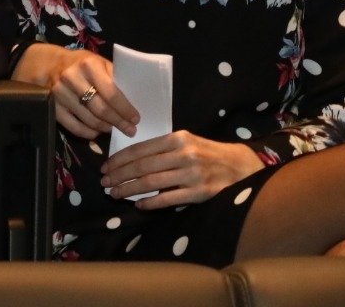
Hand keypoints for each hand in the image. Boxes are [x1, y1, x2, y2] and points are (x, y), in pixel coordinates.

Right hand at [14, 43, 139, 139]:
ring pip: (88, 119)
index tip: (136, 118)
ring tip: (114, 129)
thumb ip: (113, 77)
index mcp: (89, 65)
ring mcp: (60, 94)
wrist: (50, 65)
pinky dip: (88, 133)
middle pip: (100, 108)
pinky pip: (73, 126)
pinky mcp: (53, 107)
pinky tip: (96, 132)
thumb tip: (133, 100)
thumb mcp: (99, 62)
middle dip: (118, 122)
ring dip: (105, 128)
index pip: (111, 92)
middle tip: (130, 130)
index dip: (125, 108)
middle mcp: (73, 78)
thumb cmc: (81, 64)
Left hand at [101, 130, 263, 207]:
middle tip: (104, 183)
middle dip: (119, 175)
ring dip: (128, 189)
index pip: (141, 149)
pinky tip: (138, 205)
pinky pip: (168, 199)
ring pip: (151, 183)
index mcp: (178, 138)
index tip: (105, 167)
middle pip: (142, 166)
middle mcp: (184, 154)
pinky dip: (150, 203)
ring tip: (115, 194)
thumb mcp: (187, 142)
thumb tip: (131, 159)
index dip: (119, 159)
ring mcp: (191, 174)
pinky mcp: (198, 193)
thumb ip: (163, 148)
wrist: (239, 166)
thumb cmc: (207, 153)